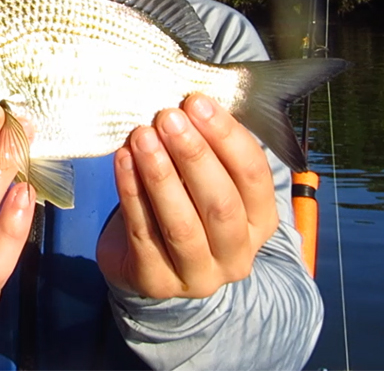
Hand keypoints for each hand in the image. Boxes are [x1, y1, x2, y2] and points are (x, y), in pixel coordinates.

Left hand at [96, 94, 278, 298]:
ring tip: (141, 136)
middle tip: (167, 117)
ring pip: (181, 223)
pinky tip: (122, 161)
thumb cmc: (184, 202)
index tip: (197, 102)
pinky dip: (131, 194)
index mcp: (260, 221)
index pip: (253, 175)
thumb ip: (208, 146)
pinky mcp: (157, 282)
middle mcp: (237, 253)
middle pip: (220, 203)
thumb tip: (187, 101)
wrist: (149, 259)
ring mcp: (198, 275)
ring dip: (160, 175)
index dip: (226, 136)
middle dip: (193, 155)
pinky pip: (143, 233)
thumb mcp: (207, 177)